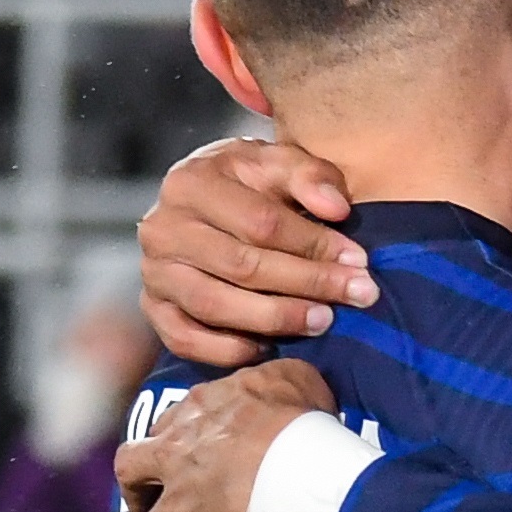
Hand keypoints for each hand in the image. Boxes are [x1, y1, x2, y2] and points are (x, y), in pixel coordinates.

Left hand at [118, 358, 337, 511]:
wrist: (298, 464)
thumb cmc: (299, 418)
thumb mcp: (291, 377)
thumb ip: (277, 379)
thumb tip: (284, 379)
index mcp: (196, 419)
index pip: (173, 424)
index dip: (174, 439)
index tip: (179, 450)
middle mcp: (178, 465)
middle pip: (133, 474)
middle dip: (136, 494)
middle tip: (145, 511)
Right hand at [138, 137, 369, 366]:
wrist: (200, 204)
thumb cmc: (247, 184)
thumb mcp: (277, 163)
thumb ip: (310, 175)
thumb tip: (337, 209)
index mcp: (191, 182)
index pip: (260, 222)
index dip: (313, 244)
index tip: (358, 261)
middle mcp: (162, 228)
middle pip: (242, 266)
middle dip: (307, 283)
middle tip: (357, 296)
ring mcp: (154, 272)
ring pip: (215, 305)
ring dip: (275, 318)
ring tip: (323, 321)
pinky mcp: (153, 308)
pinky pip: (186, 339)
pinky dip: (228, 349)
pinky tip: (269, 346)